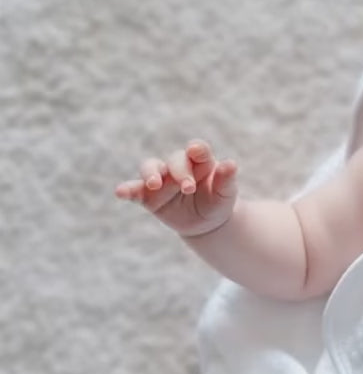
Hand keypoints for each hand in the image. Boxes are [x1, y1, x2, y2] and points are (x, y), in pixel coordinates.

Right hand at [115, 140, 238, 236]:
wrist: (207, 224)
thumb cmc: (218, 202)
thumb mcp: (226, 193)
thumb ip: (227, 179)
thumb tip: (231, 163)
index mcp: (200, 161)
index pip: (197, 150)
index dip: (196, 149)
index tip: (195, 151)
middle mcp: (178, 166)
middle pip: (174, 159)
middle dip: (180, 172)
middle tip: (188, 188)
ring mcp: (161, 180)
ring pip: (150, 168)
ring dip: (150, 173)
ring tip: (153, 183)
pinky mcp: (147, 196)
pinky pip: (135, 190)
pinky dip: (127, 189)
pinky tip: (120, 192)